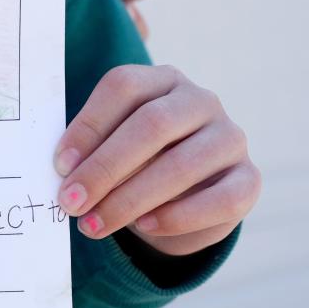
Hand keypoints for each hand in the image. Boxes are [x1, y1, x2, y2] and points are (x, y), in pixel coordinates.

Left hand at [54, 65, 260, 256]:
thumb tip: (63, 171)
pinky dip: (177, 217)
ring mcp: (229, 138)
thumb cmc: (133, 163)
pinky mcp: (248, 179)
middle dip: (105, 168)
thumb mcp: (109, 147)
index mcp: (161, 80)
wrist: (181, 198)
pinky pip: (219, 199)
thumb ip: (89, 148)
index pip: (123, 86)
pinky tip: (145, 227)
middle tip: (71, 203)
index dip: (88, 126)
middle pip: (152, 124)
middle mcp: (200, 101)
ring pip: (182, 164)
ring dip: (130, 200)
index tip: (60, 166)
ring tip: (94, 224)